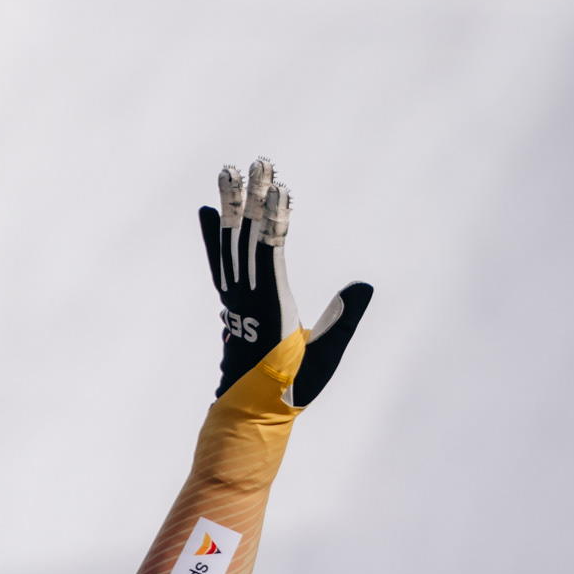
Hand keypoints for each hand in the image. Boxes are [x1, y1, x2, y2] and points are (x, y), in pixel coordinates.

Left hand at [198, 157, 371, 405]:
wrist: (252, 410)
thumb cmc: (292, 386)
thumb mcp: (324, 356)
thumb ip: (343, 321)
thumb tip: (363, 286)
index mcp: (270, 307)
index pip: (270, 254)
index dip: (273, 221)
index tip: (277, 188)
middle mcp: (247, 297)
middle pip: (247, 240)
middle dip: (252, 200)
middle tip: (257, 163)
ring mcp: (235, 298)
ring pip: (230, 245)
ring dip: (231, 208)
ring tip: (230, 171)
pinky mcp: (232, 301)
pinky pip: (220, 262)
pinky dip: (214, 237)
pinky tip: (210, 212)